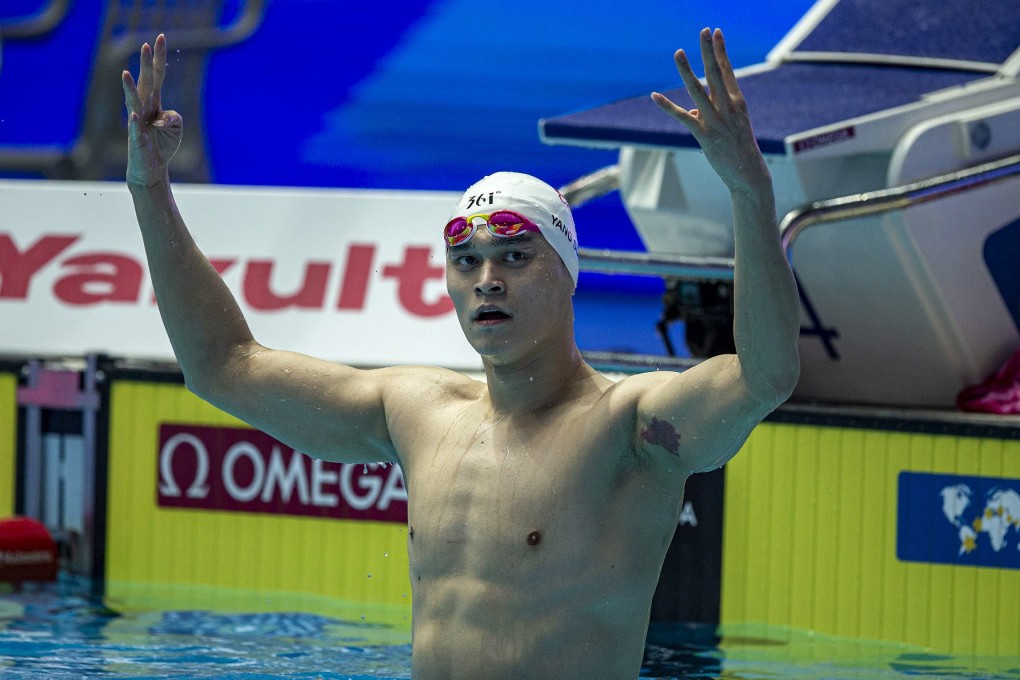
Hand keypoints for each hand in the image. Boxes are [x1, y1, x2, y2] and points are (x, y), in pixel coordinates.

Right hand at [122, 34, 182, 186]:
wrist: (151, 168)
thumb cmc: (162, 145)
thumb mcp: (176, 128)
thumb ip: (174, 117)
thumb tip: (162, 118)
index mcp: (154, 102)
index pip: (157, 76)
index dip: (159, 58)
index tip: (161, 38)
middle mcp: (144, 108)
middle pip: (146, 82)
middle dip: (146, 64)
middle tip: (146, 44)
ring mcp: (138, 122)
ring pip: (133, 102)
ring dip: (129, 88)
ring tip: (126, 74)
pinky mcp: (137, 139)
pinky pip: (135, 129)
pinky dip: (135, 122)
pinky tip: (134, 114)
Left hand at [651, 28, 768, 193]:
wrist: (749, 174)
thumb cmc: (740, 149)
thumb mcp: (730, 126)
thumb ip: (711, 113)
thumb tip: (692, 109)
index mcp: (738, 102)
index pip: (728, 71)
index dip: (721, 51)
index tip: (716, 32)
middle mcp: (729, 107)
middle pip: (715, 73)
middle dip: (709, 50)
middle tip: (703, 30)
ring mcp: (717, 121)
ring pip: (698, 90)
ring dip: (686, 70)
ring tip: (678, 52)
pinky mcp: (705, 135)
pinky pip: (683, 117)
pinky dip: (667, 107)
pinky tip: (655, 96)